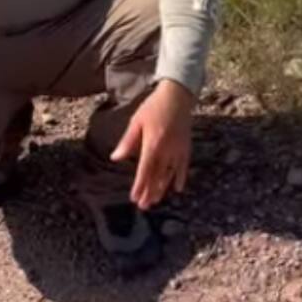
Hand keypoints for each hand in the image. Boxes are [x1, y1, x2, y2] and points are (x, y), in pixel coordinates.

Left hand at [110, 80, 193, 209]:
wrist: (178, 95)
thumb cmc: (154, 107)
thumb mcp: (137, 121)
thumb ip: (127, 142)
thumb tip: (115, 158)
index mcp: (153, 144)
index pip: (145, 170)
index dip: (139, 185)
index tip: (134, 198)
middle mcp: (167, 150)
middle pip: (157, 176)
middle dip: (149, 192)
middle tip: (143, 206)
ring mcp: (178, 149)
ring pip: (170, 174)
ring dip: (162, 188)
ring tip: (155, 200)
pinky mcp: (186, 146)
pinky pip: (184, 166)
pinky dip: (181, 178)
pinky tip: (177, 189)